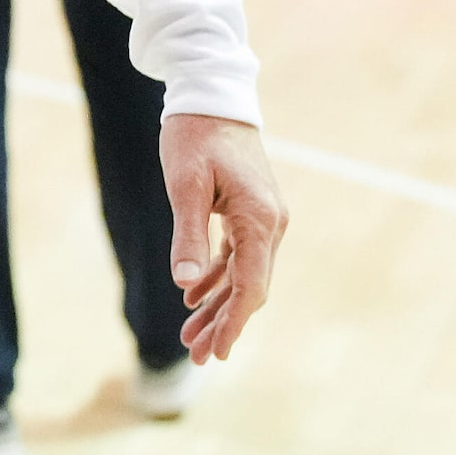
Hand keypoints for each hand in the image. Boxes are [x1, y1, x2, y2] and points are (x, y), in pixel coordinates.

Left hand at [161, 113, 288, 363]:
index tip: (219, 352)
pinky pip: (237, 256)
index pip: (252, 286)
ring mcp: (264, 219)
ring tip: (191, 337)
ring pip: (244, 275)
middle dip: (225, 323)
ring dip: (219, 306)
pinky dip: (218, 278)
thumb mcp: (183, 185)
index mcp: (260, 220)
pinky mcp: (250, 212)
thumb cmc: (194, 136)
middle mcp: (271, 224)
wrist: (212, 97)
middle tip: (199, 357)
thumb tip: (186, 284)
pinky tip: (195, 298)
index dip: (234, 322)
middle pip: (251, 287)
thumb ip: (188, 235)